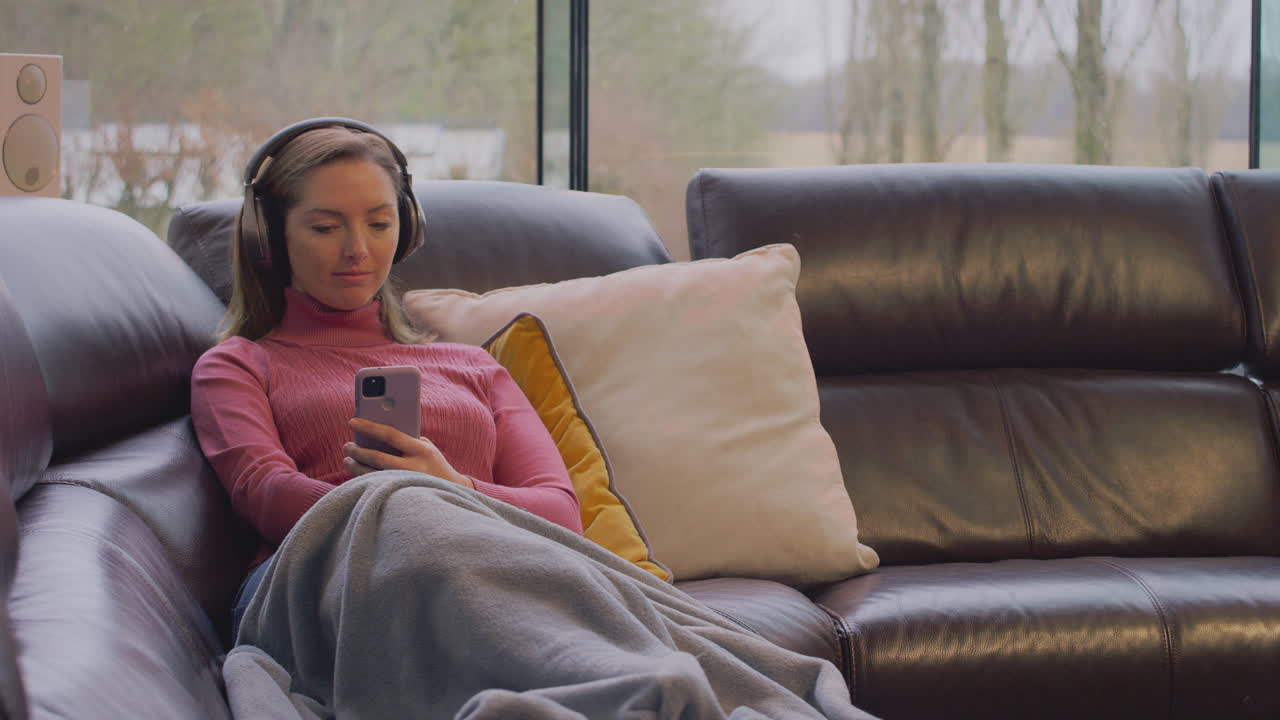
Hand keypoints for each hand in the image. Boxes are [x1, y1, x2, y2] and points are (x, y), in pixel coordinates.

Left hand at [344, 418, 474, 488]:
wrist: (453, 493)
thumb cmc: (435, 465)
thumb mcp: (428, 449)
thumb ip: (407, 441)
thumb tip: (377, 434)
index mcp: (422, 451)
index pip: (391, 435)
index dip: (369, 427)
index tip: (352, 421)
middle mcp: (414, 468)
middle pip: (378, 457)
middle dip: (358, 450)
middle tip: (347, 446)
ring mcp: (407, 485)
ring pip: (373, 475)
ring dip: (356, 466)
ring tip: (348, 459)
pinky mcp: (401, 498)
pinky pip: (376, 487)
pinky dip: (362, 479)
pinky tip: (356, 472)